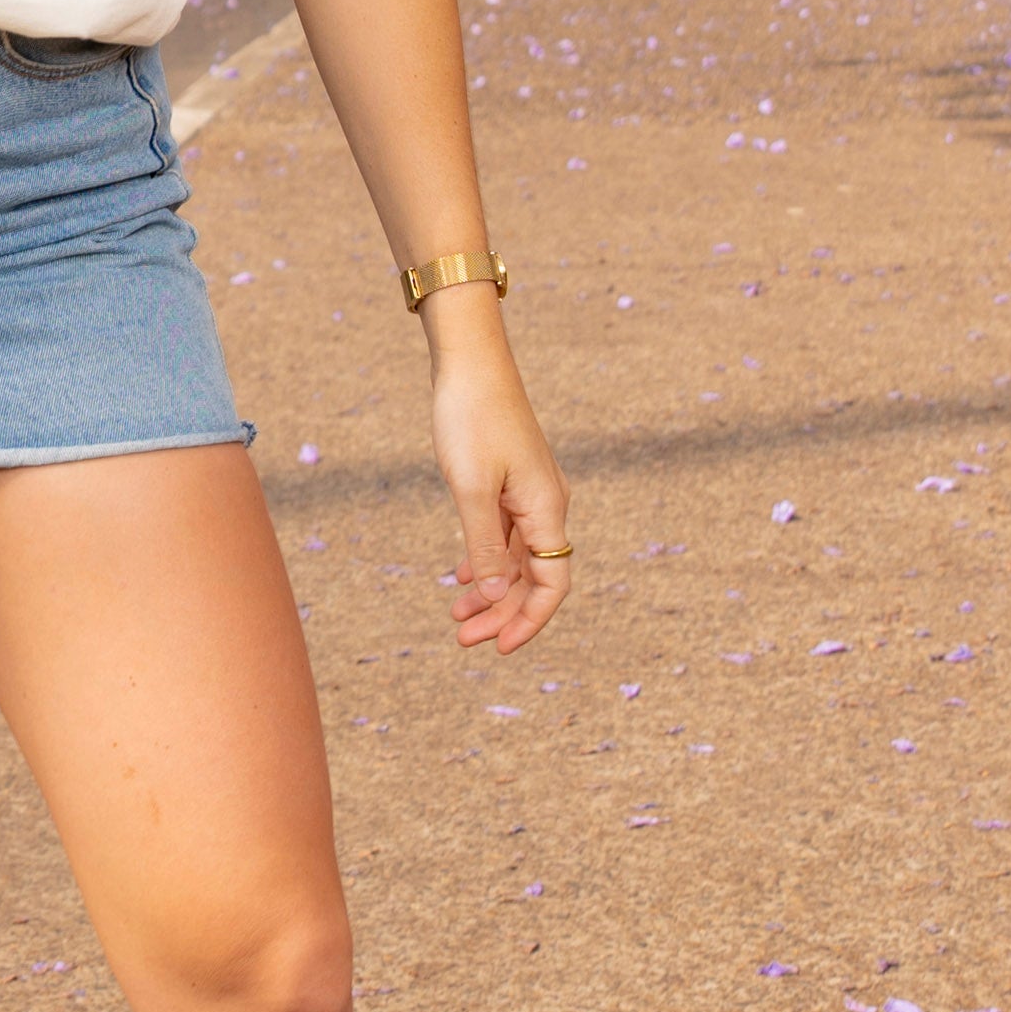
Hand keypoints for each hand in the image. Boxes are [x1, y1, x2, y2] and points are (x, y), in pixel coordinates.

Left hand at [427, 324, 573, 655]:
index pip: (553, 583)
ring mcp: (529, 494)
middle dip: (502, 613)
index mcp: (546, 509)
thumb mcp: (471, 489)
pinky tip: (464, 578)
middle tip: (463, 639)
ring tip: (457, 618)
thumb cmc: (471, 420)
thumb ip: (487, 547)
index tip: (500, 647)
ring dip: (491, 591)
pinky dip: (487, 561)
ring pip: (517, 559)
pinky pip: (506, 535)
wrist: (470, 363)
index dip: (531, 620)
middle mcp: (546, 505)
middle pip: (533, 577)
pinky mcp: (510, 482)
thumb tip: (499, 598)